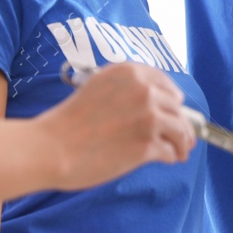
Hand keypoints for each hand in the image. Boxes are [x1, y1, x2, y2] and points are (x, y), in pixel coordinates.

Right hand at [39, 62, 196, 186]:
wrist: (49, 148)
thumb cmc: (68, 123)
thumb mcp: (98, 88)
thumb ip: (126, 90)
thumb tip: (156, 104)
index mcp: (129, 73)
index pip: (166, 84)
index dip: (172, 100)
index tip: (174, 109)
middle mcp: (143, 91)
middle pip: (177, 108)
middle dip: (180, 123)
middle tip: (182, 136)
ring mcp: (147, 118)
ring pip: (181, 130)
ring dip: (183, 142)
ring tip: (181, 151)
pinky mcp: (147, 145)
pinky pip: (171, 152)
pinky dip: (172, 157)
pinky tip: (168, 159)